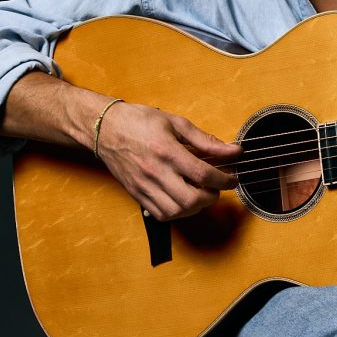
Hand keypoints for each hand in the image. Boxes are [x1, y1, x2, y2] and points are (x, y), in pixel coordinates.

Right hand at [95, 102, 240, 220]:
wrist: (104, 128)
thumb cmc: (139, 121)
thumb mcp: (176, 123)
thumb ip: (205, 140)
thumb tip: (232, 150)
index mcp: (167, 151)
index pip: (203, 174)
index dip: (224, 179)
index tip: (232, 178)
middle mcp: (155, 172)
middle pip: (191, 199)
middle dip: (211, 196)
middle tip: (216, 187)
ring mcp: (144, 186)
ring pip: (177, 211)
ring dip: (195, 207)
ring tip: (200, 193)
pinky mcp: (136, 194)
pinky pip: (161, 214)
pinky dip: (178, 212)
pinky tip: (183, 199)